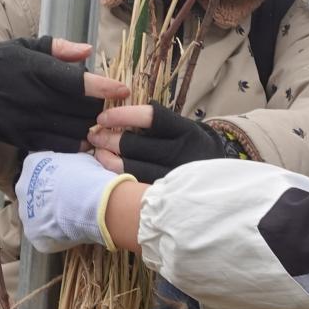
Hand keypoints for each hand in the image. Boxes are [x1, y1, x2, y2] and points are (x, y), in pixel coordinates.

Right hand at [0, 37, 129, 151]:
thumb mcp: (24, 45)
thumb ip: (58, 48)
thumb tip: (88, 51)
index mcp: (35, 70)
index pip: (75, 82)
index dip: (103, 87)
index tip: (123, 89)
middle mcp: (33, 97)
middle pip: (81, 109)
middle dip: (101, 108)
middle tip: (108, 104)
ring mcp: (28, 121)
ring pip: (74, 130)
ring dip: (91, 127)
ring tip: (98, 121)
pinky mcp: (24, 138)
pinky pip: (59, 145)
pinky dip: (76, 143)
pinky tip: (83, 137)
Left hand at [17, 151, 134, 253]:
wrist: (90, 203)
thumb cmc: (88, 177)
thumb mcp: (81, 157)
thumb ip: (73, 157)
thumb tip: (83, 147)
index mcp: (31, 164)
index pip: (37, 170)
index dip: (53, 178)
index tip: (67, 183)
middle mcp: (21, 188)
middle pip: (33, 194)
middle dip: (48, 199)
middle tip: (69, 202)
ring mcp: (26, 214)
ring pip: (37, 217)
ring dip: (51, 218)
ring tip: (72, 218)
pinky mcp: (34, 236)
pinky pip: (45, 237)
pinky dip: (57, 237)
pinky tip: (72, 232)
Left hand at [87, 103, 235, 179]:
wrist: (215, 175)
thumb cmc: (188, 145)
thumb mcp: (181, 128)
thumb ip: (155, 122)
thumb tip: (114, 114)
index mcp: (185, 130)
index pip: (150, 117)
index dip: (123, 115)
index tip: (103, 117)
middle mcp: (181, 153)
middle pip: (136, 145)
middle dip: (109, 138)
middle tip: (94, 134)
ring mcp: (173, 176)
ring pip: (131, 167)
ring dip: (108, 159)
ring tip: (98, 151)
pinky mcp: (165, 194)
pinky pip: (134, 184)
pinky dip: (117, 175)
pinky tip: (108, 168)